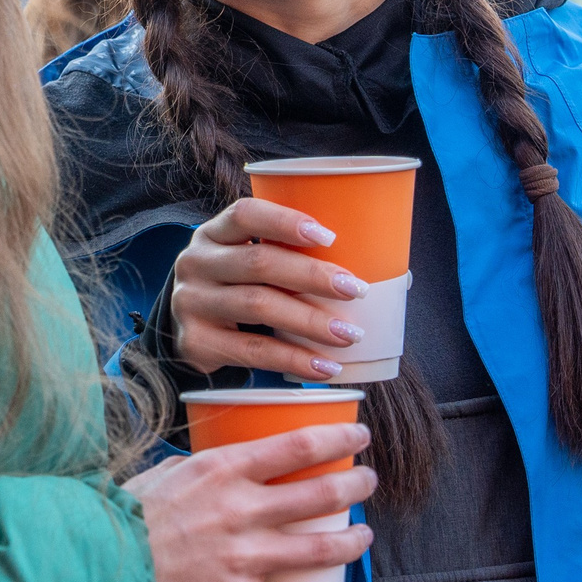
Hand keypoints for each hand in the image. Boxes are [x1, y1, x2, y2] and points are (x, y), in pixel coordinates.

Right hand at [129, 424, 375, 581]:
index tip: (359, 434)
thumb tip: (216, 470)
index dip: (338, 437)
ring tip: (365, 537)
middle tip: (368, 482)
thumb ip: (196, 472)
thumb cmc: (119, 519)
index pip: (297, 445)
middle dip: (355, 485)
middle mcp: (241, 509)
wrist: (94, 569)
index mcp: (221, 469)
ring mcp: (242, 557)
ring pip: (320, 547)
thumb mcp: (160, 476)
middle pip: (320, 493)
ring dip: (352, 542)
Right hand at [169, 197, 371, 379]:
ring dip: (311, 321)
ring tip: (349, 334)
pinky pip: (253, 351)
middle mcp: (196, 262)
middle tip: (355, 290)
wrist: (188, 333)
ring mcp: (191, 302)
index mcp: (214, 233)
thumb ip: (291, 259)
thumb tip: (393, 276)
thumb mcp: (248, 264)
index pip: (246, 214)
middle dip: (313, 276)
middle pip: (259, 262)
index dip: (287, 221)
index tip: (329, 237)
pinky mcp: (195, 342)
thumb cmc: (238, 290)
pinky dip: (294, 359)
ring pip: (258, 306)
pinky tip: (324, 367)